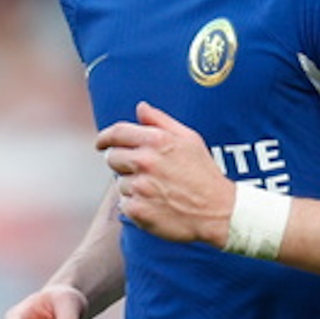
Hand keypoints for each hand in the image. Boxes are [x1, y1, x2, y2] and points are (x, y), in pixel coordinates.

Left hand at [96, 101, 233, 246]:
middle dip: (123, 162)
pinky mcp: (138, 210)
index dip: (105, 137)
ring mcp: (140, 187)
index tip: (101, 143)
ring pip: (119, 183)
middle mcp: (145, 162)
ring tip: (157, 190)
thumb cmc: (204, 173)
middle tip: (143, 171)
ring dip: (132, 186)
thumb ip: (161, 121)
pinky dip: (135, 205)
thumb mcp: (189, 139)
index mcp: (156, 141)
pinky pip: (124, 204)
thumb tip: (141, 108)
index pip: (117, 133)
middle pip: (112, 157)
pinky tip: (154, 204)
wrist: (218, 211)